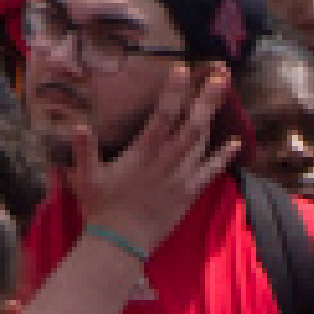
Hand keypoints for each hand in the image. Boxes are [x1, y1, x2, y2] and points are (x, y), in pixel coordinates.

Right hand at [83, 65, 236, 258]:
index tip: (181, 69)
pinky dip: (224, 156)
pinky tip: (235, 143)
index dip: (172, 93)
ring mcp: (181, 179)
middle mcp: (167, 163)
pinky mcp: (189, 194)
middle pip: (191, 126)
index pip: (162, 117)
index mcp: (143, 155)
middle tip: (221, 75)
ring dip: (213, 116)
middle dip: (206, 99)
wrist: (121, 244)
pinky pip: (211, 171)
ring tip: (223, 92)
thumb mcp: (84, 177)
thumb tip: (78, 124)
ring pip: (202, 143)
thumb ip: (83, 150)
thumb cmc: (100, 206)